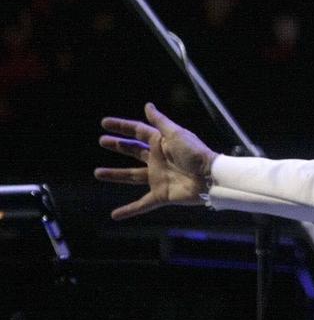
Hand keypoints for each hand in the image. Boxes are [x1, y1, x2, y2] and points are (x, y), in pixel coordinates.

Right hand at [96, 103, 218, 219]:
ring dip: (115, 175)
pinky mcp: (161, 194)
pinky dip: (129, 210)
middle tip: (102, 141)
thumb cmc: (195, 153)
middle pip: (133, 151)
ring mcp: (158, 177)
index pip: (138, 132)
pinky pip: (142, 204)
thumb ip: (160, 121)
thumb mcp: (176, 134)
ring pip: (132, 176)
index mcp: (162, 143)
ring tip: (97, 173)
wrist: (210, 178)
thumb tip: (147, 105)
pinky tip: (114, 215)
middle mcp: (158, 159)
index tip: (104, 123)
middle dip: (118, 146)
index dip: (122, 127)